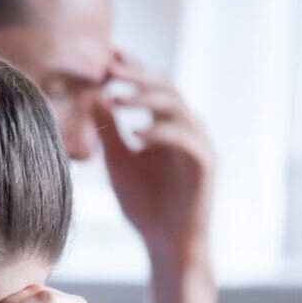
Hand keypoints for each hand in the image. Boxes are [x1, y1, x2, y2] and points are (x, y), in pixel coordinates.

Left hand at [93, 49, 214, 262]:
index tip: (105, 58)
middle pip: (166, 88)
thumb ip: (110, 131)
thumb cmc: (144, 205)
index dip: (132, 70)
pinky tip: (134, 132)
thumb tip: (95, 96)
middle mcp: (187, 128)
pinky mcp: (206, 164)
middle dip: (137, 75)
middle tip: (109, 66)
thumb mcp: (119, 162)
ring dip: (145, 99)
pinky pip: (186, 139)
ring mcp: (199, 144)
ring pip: (177, 108)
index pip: (151, 87)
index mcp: (168, 125)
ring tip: (115, 97)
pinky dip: (160, 132)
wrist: (166, 244)